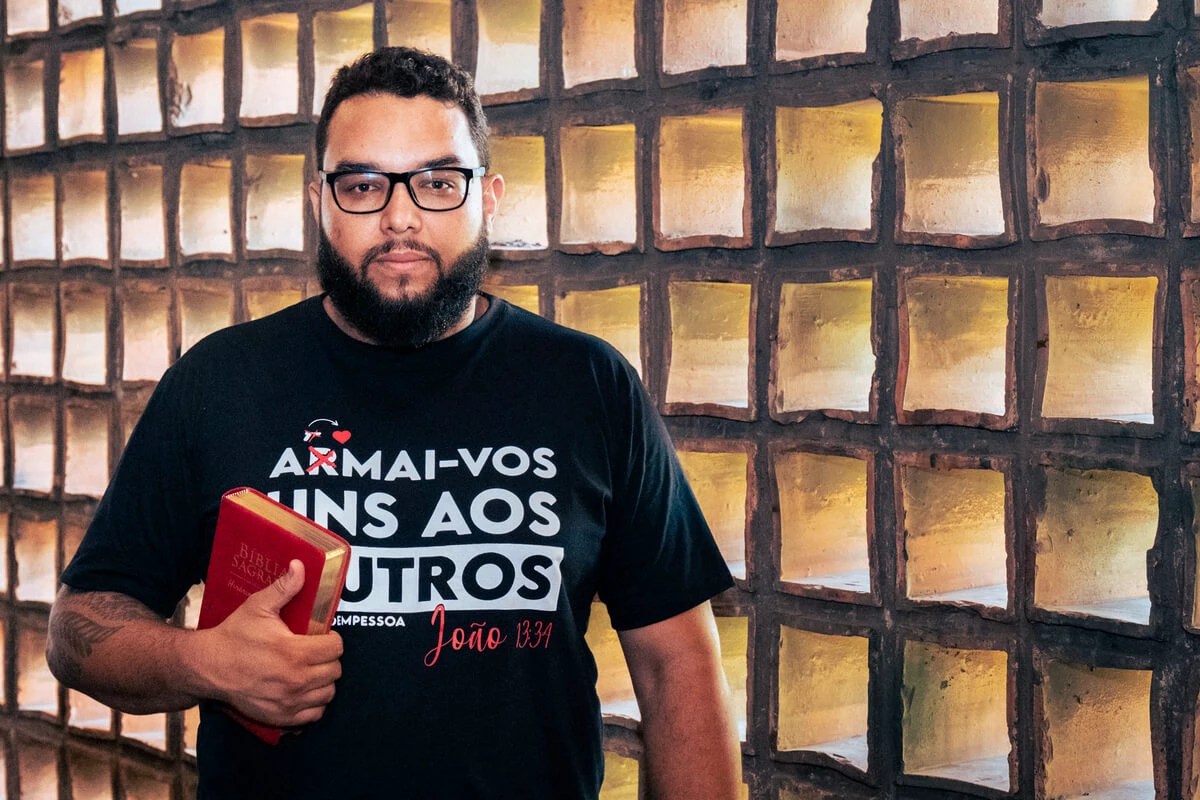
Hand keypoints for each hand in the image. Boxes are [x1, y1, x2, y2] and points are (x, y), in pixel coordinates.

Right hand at [190, 560, 343, 727]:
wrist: (208, 667)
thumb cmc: (234, 635)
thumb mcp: (257, 606)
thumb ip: (284, 588)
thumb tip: (300, 565)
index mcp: (295, 653)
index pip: (336, 648)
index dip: (332, 639)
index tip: (321, 636)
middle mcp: (296, 681)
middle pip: (335, 671)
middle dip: (329, 659)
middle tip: (315, 651)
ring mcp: (289, 702)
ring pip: (328, 693)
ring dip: (323, 681)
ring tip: (310, 669)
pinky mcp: (281, 718)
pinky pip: (314, 714)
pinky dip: (313, 703)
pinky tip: (303, 690)